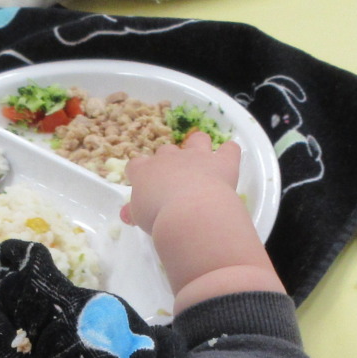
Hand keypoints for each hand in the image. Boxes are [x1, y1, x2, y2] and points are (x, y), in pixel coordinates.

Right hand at [122, 133, 241, 235]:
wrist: (189, 214)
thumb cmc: (158, 217)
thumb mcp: (140, 217)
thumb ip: (133, 211)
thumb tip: (126, 213)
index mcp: (145, 171)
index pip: (136, 164)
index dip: (140, 173)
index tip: (144, 186)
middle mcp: (169, 158)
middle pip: (166, 151)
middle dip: (170, 162)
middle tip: (174, 183)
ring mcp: (197, 157)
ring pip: (197, 139)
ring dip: (199, 147)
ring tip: (202, 162)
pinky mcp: (222, 163)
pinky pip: (230, 149)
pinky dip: (230, 153)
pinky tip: (229, 161)